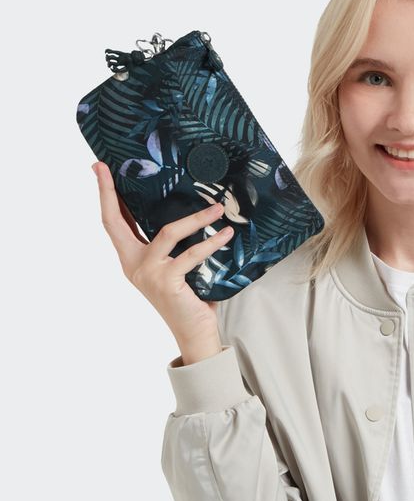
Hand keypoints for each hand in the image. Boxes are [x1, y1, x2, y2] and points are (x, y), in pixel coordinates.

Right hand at [92, 160, 233, 355]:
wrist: (194, 332)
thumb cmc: (189, 296)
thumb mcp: (176, 266)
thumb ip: (173, 244)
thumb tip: (188, 208)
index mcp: (131, 258)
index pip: (113, 221)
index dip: (106, 195)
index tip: (99, 168)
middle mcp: (133, 264)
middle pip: (115, 222)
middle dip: (109, 192)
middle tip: (107, 167)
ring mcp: (148, 273)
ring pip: (168, 232)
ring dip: (196, 217)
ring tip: (218, 208)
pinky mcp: (167, 281)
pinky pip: (191, 254)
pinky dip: (211, 242)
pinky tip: (226, 234)